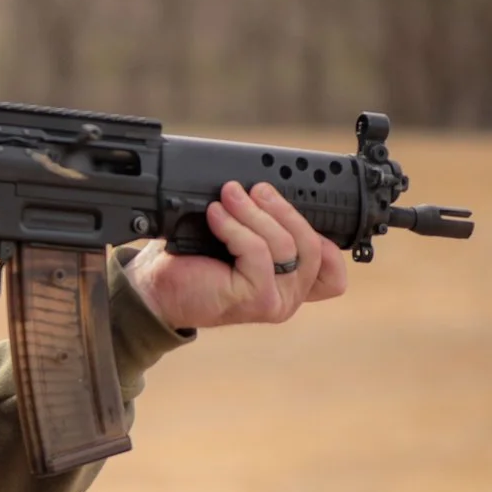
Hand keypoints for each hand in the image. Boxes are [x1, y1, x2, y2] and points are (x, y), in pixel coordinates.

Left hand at [124, 180, 348, 330]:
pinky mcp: (256, 300)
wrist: (158, 288)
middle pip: (312, 247)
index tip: (301, 200)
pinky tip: (216, 215)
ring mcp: (276, 302)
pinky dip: (236, 227)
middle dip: (284, 209)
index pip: (333, 273)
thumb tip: (273, 188)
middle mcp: (289, 298)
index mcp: (291, 285)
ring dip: (255, 213)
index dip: (328, 238)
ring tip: (229, 195)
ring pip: (285, 246)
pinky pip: (258, 252)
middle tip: (256, 189)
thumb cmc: (195, 261)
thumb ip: (268, 227)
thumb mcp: (241, 240)